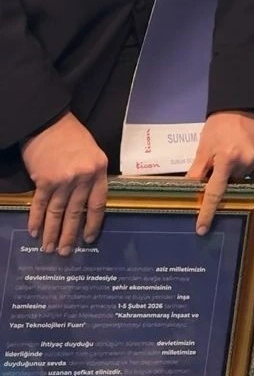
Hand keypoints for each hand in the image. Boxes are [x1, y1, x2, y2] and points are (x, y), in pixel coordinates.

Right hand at [21, 112, 108, 254]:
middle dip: (69, 235)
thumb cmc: (72, 135)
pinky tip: (33, 232)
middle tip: (65, 254)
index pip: (98, 204)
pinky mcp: (43, 180)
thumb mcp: (92, 153)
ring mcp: (63, 180)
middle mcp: (83, 177)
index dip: (92, 224)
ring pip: (57, 213)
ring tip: (48, 248)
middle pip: (76, 213)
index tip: (88, 239)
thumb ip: (92, 175)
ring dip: (51, 233)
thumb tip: (86, 201)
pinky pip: (40, 205)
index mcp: (99, 170)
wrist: (49, 122)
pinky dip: (35, 219)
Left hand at [185, 111, 253, 235]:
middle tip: (220, 167)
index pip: (214, 193)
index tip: (202, 229)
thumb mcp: (204, 145)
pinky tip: (244, 153)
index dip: (207, 212)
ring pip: (244, 179)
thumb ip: (198, 169)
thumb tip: (189, 190)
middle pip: (231, 185)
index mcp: (227, 160)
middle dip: (224, 180)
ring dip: (236, 174)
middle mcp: (246, 163)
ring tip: (233, 155)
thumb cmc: (220, 125)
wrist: (246, 103)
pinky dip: (247, 167)